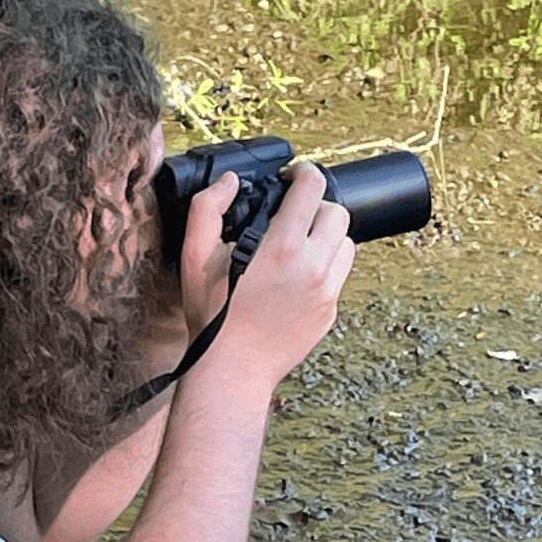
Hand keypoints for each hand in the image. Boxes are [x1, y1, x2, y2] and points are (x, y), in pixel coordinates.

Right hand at [180, 162, 355, 393]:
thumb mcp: (195, 257)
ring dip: (327, 238)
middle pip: (338, 214)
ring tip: (301, 246)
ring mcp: (326, 293)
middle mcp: (312, 267)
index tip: (293, 177)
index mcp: (282, 247)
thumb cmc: (212, 315)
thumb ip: (208, 208)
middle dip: (318, 206)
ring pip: (346, 245)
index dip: (304, 173)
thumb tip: (230, 182)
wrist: (232, 369)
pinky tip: (298, 277)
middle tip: (295, 214)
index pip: (312, 188)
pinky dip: (325, 269)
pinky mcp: (329, 313)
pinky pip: (339, 277)